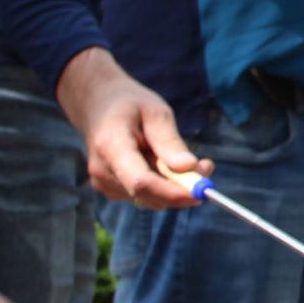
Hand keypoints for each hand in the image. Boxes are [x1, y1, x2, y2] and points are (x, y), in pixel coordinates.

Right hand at [55, 48, 206, 207]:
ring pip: (149, 197)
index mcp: (111, 145)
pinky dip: (161, 184)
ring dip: (172, 184)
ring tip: (177, 154)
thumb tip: (189, 168)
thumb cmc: (130, 105)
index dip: (172, 192)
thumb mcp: (156, 112)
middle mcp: (102, 170)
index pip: (141, 182)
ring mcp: (103, 182)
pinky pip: (143, 195)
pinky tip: (160, 162)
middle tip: (206, 166)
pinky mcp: (110, 189)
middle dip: (181, 188)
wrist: (98, 106)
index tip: (201, 192)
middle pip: (147, 194)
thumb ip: (170, 142)